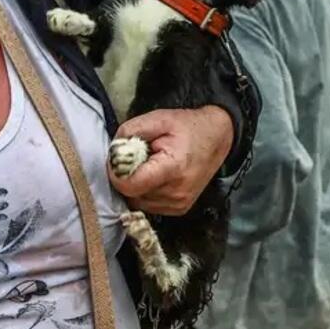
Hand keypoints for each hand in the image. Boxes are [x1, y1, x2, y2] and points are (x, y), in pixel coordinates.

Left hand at [108, 106, 233, 214]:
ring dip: (135, 185)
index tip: (117, 159)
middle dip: (126, 176)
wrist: (217, 138)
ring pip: (137, 202)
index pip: (130, 185)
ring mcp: (179, 204)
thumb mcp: (158, 118)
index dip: (116, 173)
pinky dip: (145, 192)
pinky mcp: (179, 209)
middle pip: (131, 194)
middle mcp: (177, 192)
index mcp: (172, 169)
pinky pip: (148, 205)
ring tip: (148, 166)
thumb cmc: (188, 127)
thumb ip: (131, 131)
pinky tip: (154, 176)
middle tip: (136, 158)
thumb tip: (112, 151)